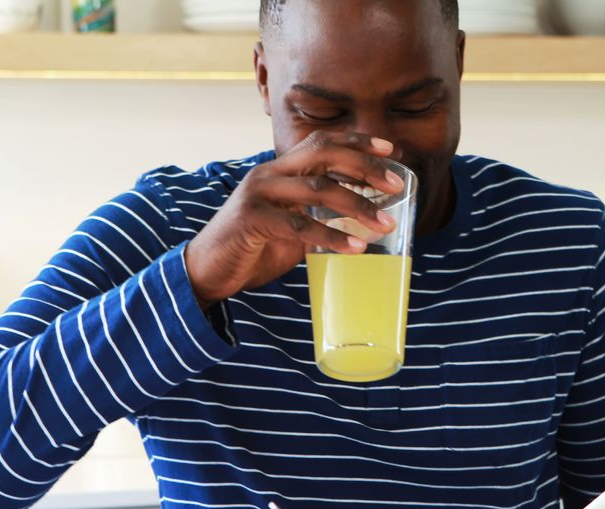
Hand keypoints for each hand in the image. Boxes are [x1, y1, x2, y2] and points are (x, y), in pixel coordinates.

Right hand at [184, 131, 404, 308]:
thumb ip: (318, 213)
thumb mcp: (292, 223)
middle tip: (397, 183)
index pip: (322, 142)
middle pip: (324, 154)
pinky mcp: (252, 220)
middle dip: (364, 165)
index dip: (357, 141)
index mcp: (281, 169)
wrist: (208, 269)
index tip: (391, 148)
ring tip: (386, 224)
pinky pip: (299, 225)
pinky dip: (331, 236)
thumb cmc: (255, 247)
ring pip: (317, 189)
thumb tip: (366, 217)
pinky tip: (356, 247)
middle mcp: (270, 173)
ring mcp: (259, 194)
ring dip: (357, 206)